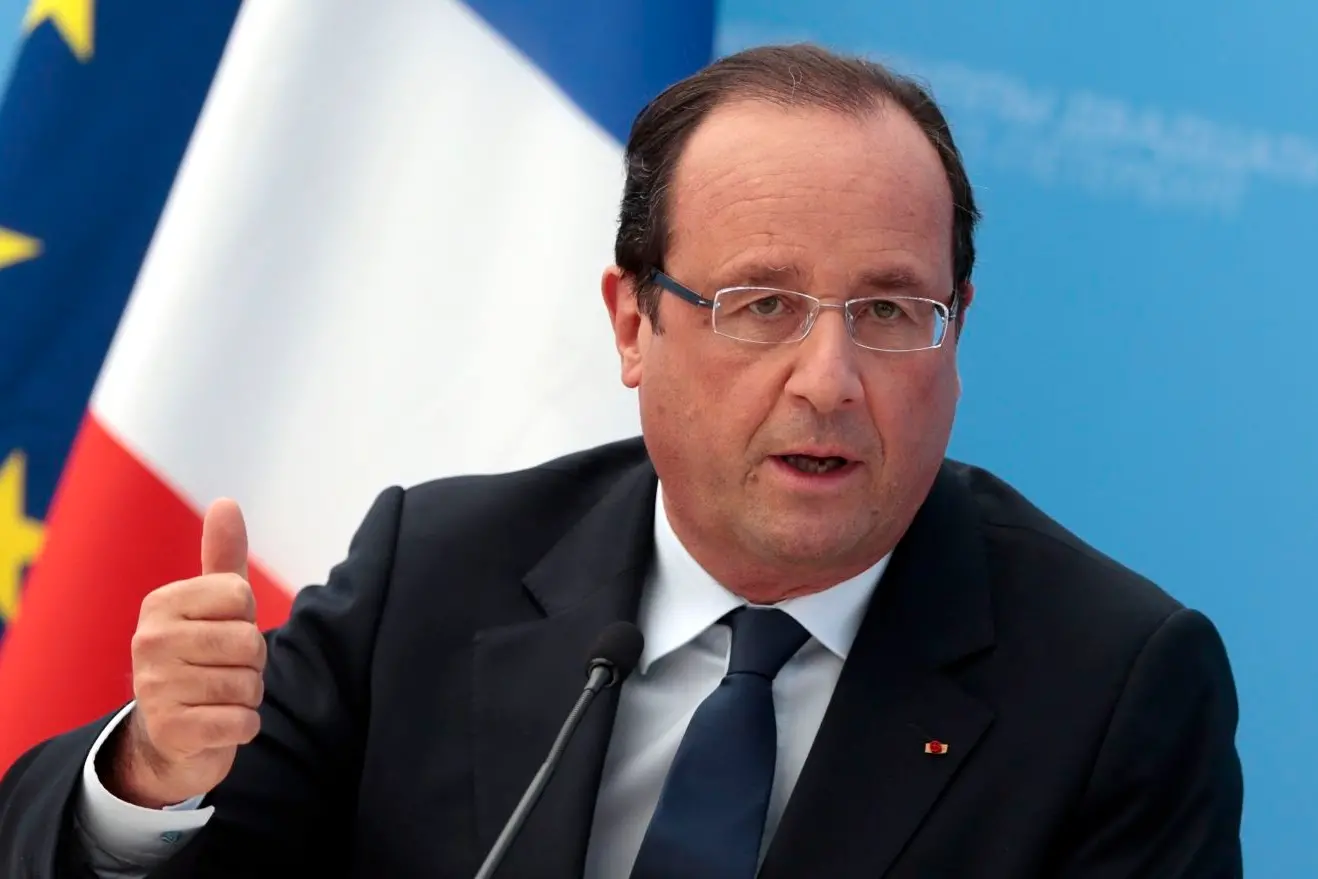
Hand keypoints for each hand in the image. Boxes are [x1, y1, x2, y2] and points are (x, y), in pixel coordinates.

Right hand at [106, 499, 267, 807]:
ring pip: (247, 684)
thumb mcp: (212, 605)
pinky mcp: (170, 731)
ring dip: (247, 696)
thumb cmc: (201, 659)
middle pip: (248, 641)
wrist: (170, 738)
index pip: (241, 596)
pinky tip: (218, 725)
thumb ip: (222, 557)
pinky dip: (243, 726)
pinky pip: (241, 722)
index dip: (246, 619)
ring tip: (218, 697)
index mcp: (160, 604)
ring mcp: (154, 688)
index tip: (223, 634)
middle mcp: (148, 641)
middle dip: (252, 663)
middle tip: (224, 671)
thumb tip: (226, 502)